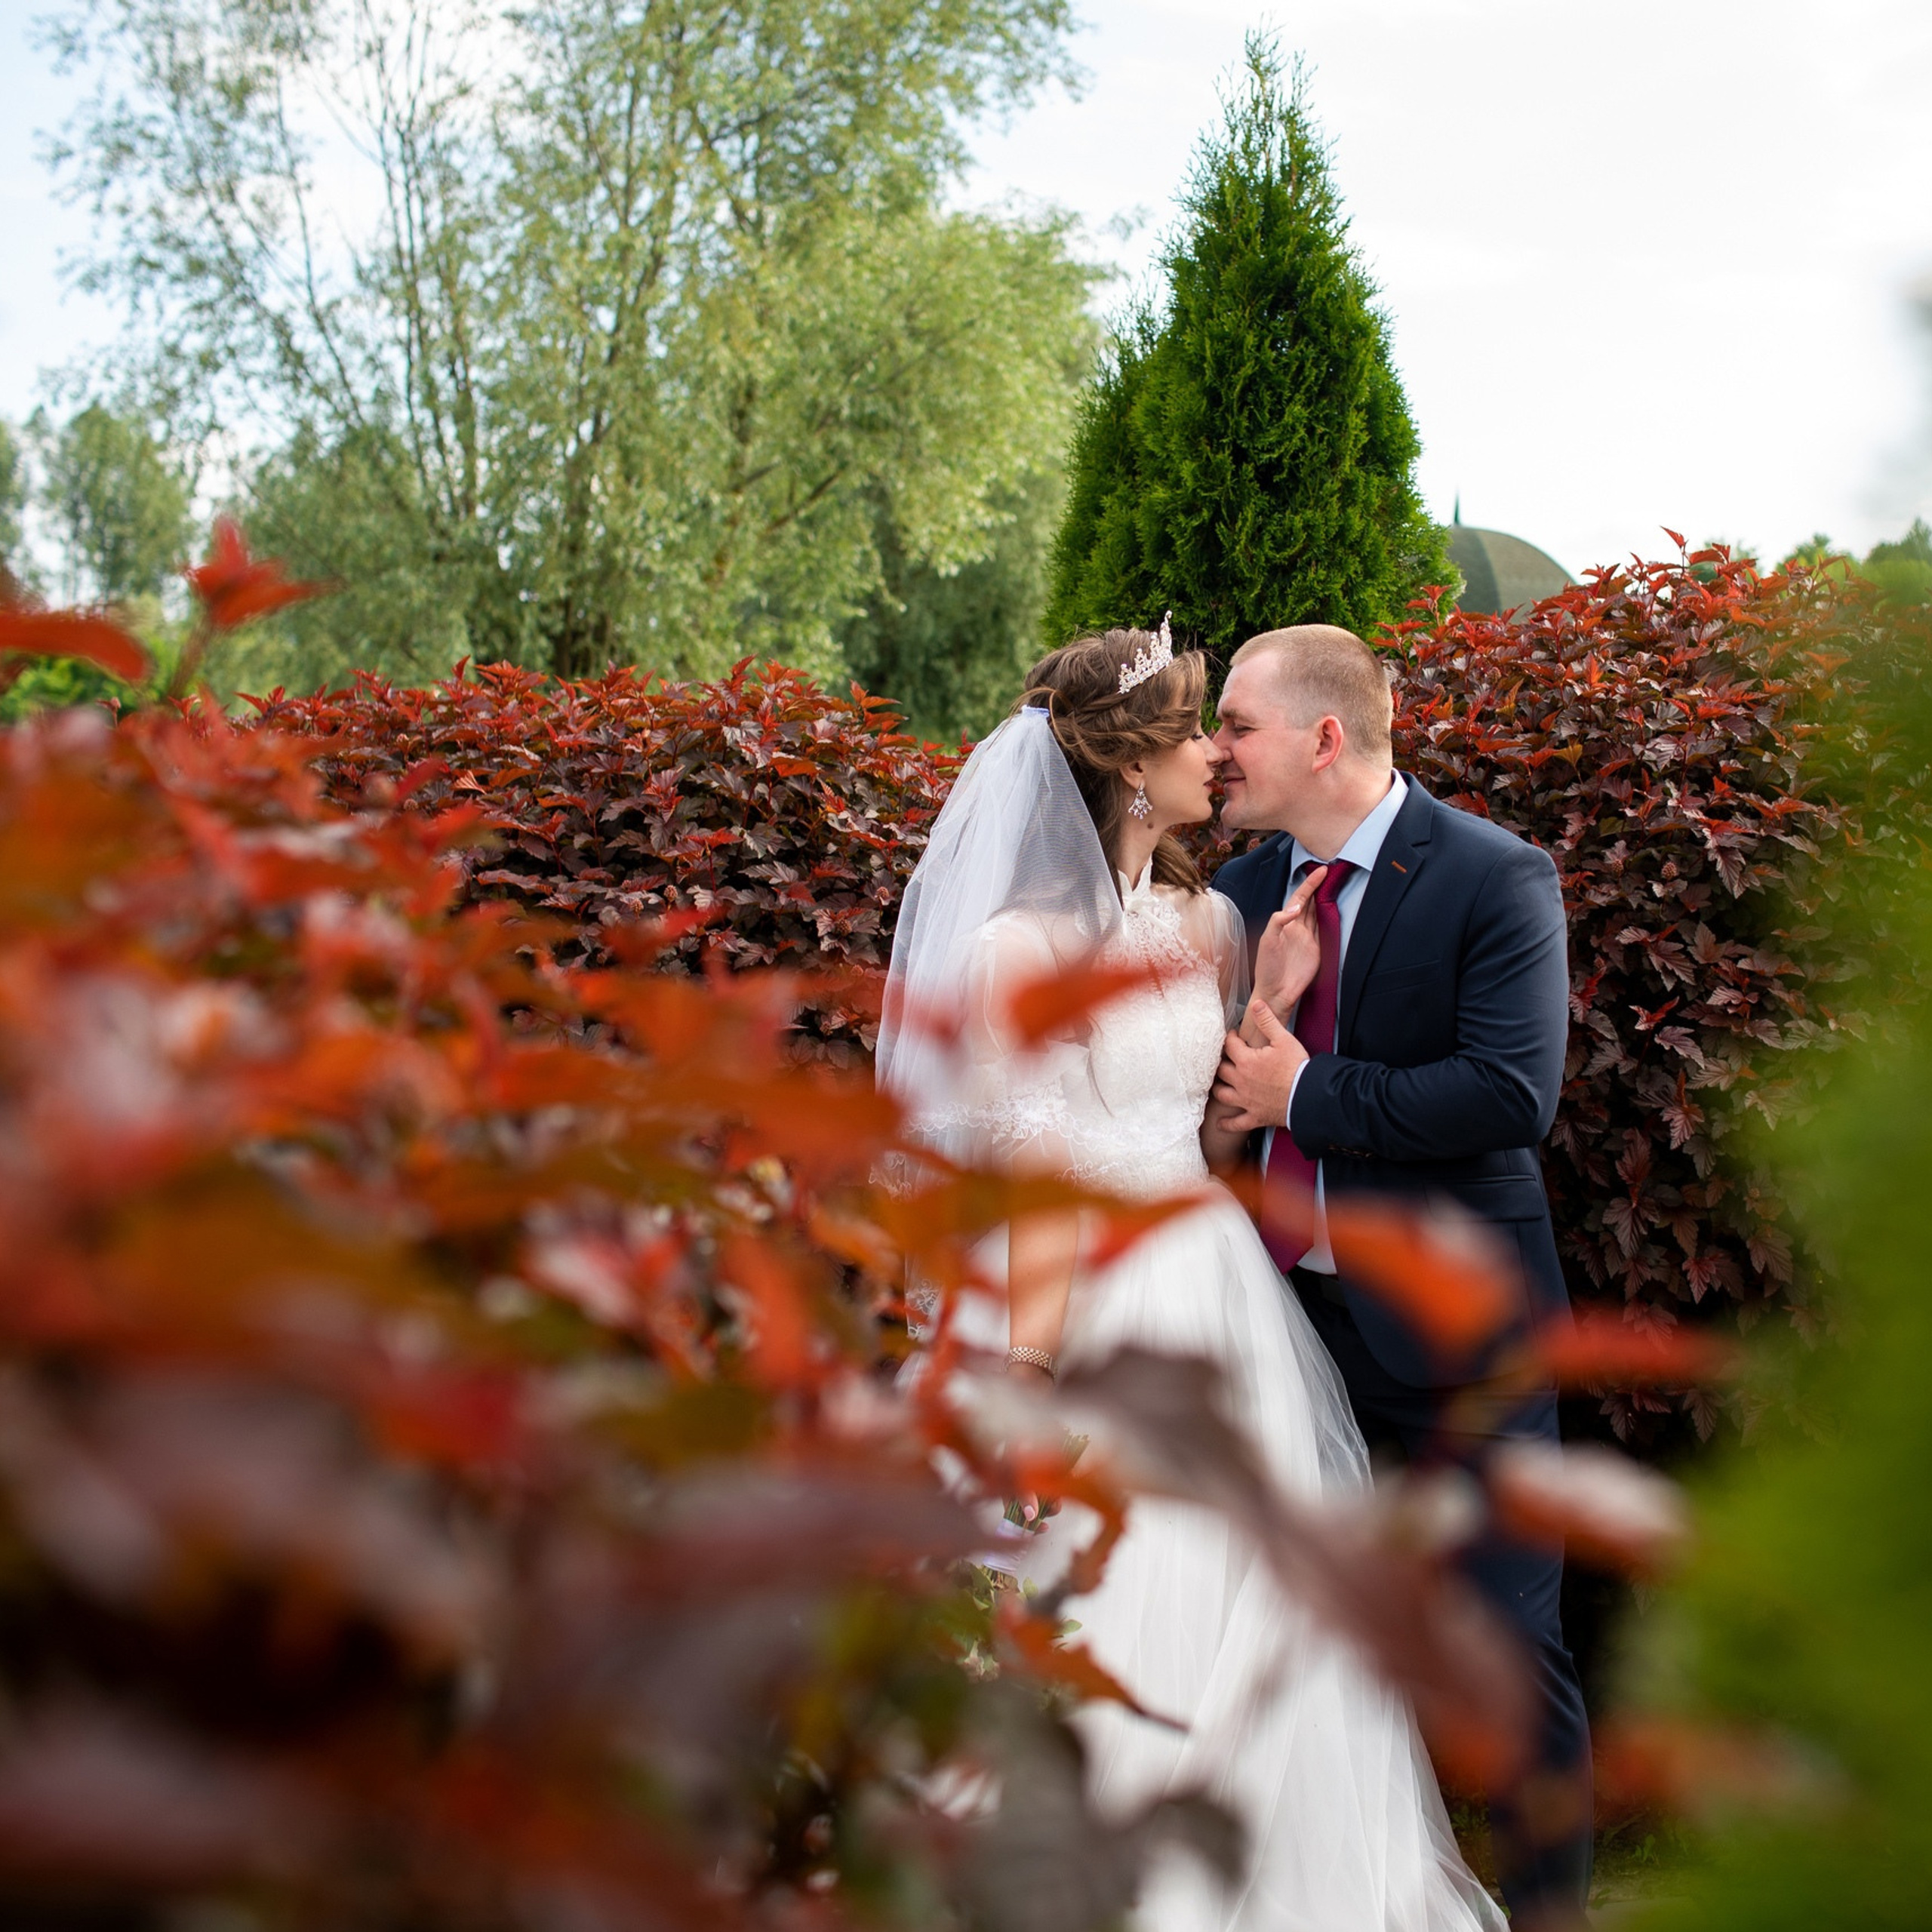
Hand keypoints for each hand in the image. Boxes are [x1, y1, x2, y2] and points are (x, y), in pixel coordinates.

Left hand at [1212, 997, 1308, 1131]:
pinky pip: (1236, 1123)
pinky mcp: (1255, 1116)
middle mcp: (1241, 1081)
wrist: (1309, 1096)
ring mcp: (1246, 1100)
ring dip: (1219, 1088)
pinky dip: (1226, 1124)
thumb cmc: (1297, 1067)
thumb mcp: (1284, 1039)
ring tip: (1217, 1084)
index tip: (1233, 1035)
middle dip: (1221, 1062)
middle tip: (1225, 1058)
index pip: (1230, 1045)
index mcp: (1246, 1061)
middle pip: (1221, 1070)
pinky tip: (1219, 1124)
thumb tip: (1256, 1004)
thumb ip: (1267, 1021)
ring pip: (1223, 1094)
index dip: (1230, 1037)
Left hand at [1254, 863, 1325, 1018]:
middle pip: (1309, 902)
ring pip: (1317, 913)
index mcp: (1283, 923)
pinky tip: (1333, 908)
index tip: (1321, 871)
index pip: (1299, 898)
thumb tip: (1296, 906)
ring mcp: (1307, 938)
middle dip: (1318, 886)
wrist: (1276, 991)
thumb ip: (1279, 921)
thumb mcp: (1267, 941)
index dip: (1309, 884)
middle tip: (1330, 871)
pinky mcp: (1316, 949)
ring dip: (1324, 898)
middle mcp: (1296, 928)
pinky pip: (1324, 929)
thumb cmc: (1267, 968)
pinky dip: (1328, 917)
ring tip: (1333, 883)